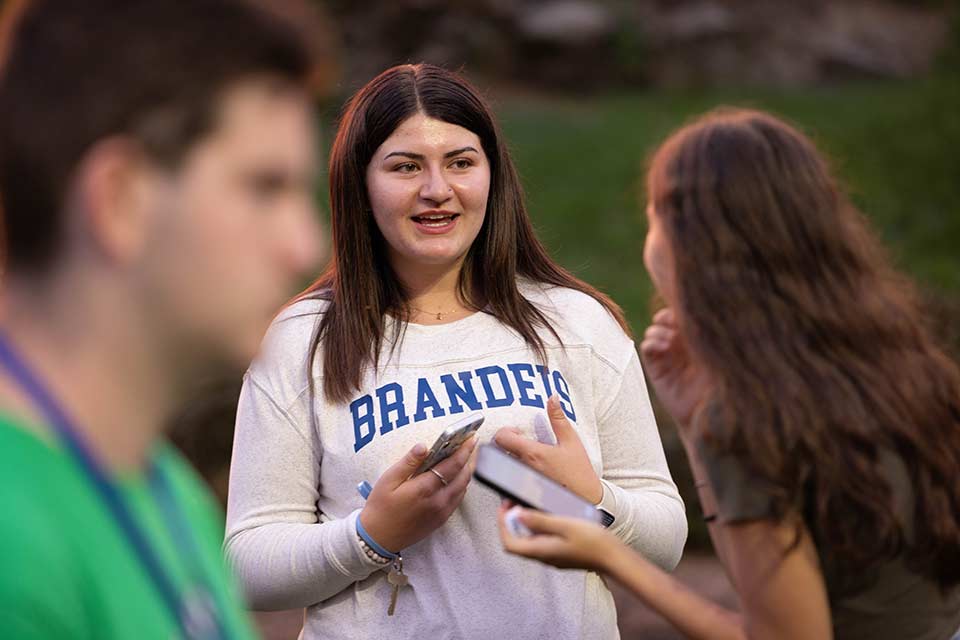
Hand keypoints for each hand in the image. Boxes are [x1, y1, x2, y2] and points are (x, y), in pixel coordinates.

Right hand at [359, 435, 477, 551]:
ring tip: (466, 457)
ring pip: (463, 487)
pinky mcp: (442, 520)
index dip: (464, 450)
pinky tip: (456, 477)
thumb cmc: (380, 507)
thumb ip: (408, 462)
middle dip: (470, 458)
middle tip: (471, 444)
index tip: (471, 438)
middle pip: (463, 475)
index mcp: (424, 488)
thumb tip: (423, 446)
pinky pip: (458, 499)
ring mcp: (442, 512)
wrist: (378, 539)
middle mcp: (438, 501)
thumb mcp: (388, 480)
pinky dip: (461, 485)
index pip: (452, 465)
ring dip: (467, 471)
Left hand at [494, 395, 602, 503]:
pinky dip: (512, 477)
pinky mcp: (522, 496)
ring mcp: (520, 484)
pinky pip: (508, 484)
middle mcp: (522, 469)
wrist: (587, 500)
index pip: (501, 438)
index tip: (519, 433)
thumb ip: (558, 418)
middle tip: (522, 444)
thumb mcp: (571, 441)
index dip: (506, 432)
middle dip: (506, 445)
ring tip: (526, 459)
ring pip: (503, 468)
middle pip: (498, 452)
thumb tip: (553, 396)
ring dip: (509, 460)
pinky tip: (528, 474)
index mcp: (532, 454)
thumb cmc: (579, 471)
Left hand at [497, 501, 619, 571]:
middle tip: (514, 503)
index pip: (509, 543)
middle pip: (516, 542)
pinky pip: (541, 542)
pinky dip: (537, 528)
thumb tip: (517, 515)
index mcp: (540, 551)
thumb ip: (539, 520)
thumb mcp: (564, 525)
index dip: (502, 524)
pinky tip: (547, 516)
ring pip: (528, 542)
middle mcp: (543, 557)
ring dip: (524, 524)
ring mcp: (552, 557)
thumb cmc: (592, 541)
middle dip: (510, 522)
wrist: (613, 558)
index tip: (505, 507)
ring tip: (529, 506)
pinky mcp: (560, 554)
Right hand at [639, 308, 710, 434]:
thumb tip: (710, 308)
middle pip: (666, 318)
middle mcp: (682, 344)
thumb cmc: (723, 381)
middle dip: (667, 317)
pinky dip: (652, 343)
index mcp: (699, 337)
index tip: (685, 312)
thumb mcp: (720, 353)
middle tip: (674, 321)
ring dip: (659, 331)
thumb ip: (713, 334)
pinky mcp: (656, 367)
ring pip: (654, 330)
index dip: (680, 309)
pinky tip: (664, 348)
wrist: (709, 411)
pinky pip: (647, 347)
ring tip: (670, 340)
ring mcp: (668, 355)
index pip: (683, 315)